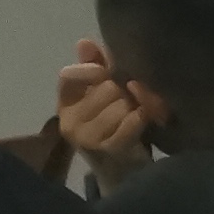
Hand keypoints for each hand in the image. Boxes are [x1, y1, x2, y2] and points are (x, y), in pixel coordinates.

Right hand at [55, 39, 150, 191]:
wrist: (124, 171)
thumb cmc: (115, 126)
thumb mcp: (104, 96)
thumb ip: (95, 67)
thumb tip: (83, 42)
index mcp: (66, 104)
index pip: (69, 76)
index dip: (91, 68)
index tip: (109, 72)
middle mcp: (70, 121)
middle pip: (105, 87)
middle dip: (126, 87)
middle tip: (138, 93)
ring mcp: (87, 138)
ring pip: (120, 103)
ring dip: (138, 104)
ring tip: (144, 108)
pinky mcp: (109, 149)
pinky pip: (131, 120)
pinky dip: (142, 117)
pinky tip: (147, 119)